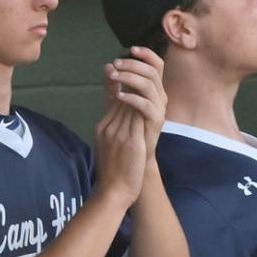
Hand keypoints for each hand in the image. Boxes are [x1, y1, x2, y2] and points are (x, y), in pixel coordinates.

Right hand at [94, 81, 147, 207]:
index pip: (113, 98)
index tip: (129, 70)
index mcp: (103, 126)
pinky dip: (144, 103)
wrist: (113, 192)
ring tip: (148, 74)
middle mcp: (109, 127)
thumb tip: (118, 114)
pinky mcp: (131, 142)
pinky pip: (139, 117)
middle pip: (122, 97)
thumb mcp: (108, 145)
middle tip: (141, 64)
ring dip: (139, 87)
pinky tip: (153, 94)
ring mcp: (119, 134)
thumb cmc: (113, 171)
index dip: (122, 82)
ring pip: (130, 103)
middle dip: (131, 80)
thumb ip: (113, 127)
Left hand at [107, 47, 167, 160]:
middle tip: (115, 65)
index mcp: (154, 89)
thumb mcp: (118, 103)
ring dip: (129, 78)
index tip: (131, 49)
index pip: (156, 64)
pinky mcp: (156, 120)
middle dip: (132, 65)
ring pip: (149, 84)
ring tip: (113, 77)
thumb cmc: (127, 128)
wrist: (136, 155)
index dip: (146, 54)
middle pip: (151, 71)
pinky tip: (118, 96)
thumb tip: (107, 66)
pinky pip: (146, 104)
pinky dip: (131, 97)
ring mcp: (160, 108)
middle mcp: (160, 96)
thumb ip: (114, 85)